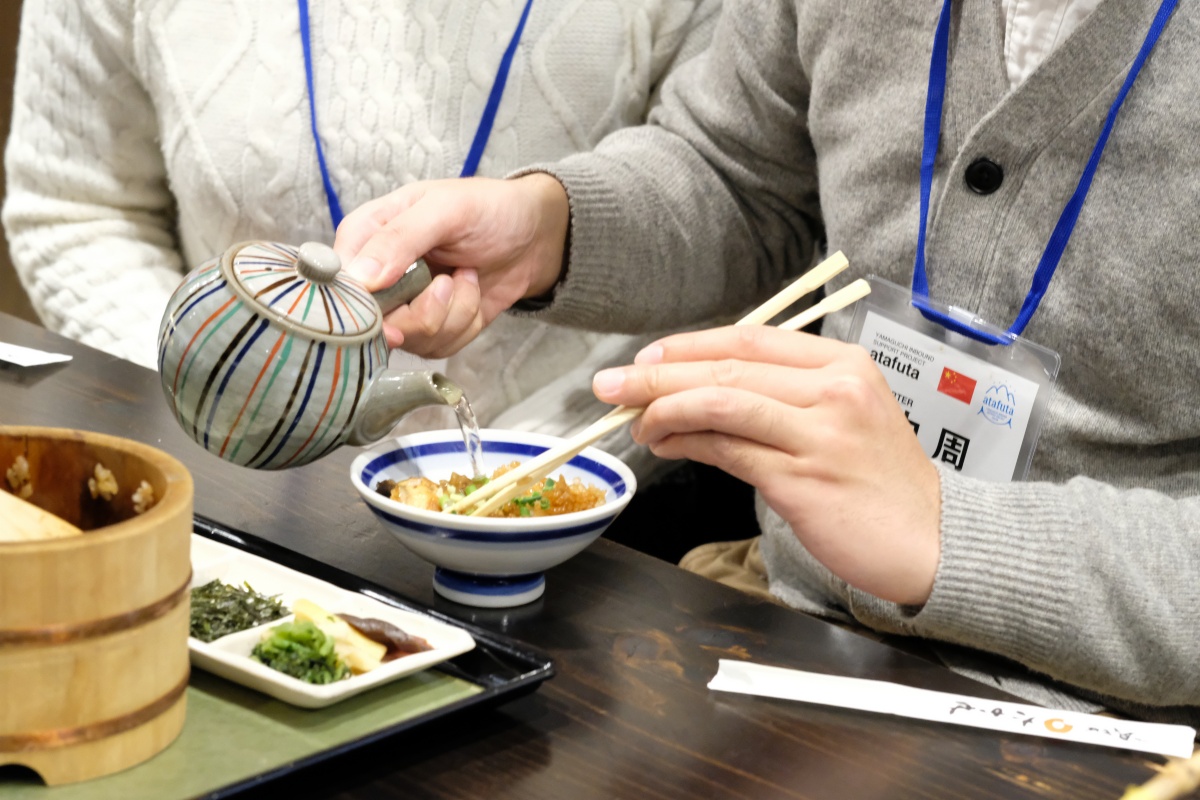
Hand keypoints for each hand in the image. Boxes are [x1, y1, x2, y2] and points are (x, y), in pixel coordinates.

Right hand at [334, 174, 569, 356]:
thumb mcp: (445, 209)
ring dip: (452, 314)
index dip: (362, 300)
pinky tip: (472, 291)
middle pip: (374, 323)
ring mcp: (405, 305)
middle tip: (447, 283)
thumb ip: (400, 238)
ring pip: (411, 339)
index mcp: (367, 235)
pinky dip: (465, 323)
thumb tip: (361, 277)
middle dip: (422, 312)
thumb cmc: (488, 209)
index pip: (340, 280)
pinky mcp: (433, 327)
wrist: (533, 235)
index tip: (395, 301)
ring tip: (467, 276)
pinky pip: (438, 346)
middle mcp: (378, 275)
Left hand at [592, 326, 941, 604]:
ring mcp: (819, 434)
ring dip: (662, 406)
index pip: (752, 336)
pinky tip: (664, 444)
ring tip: (631, 419)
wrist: (930, 540)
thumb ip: (780, 397)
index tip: (649, 358)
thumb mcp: (842, 419)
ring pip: (721, 401)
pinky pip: (727, 448)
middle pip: (728, 365)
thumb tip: (697, 390)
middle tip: (611, 383)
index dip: (690, 344)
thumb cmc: (880, 483)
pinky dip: (686, 442)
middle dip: (658, 373)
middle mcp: (834, 390)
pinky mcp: (802, 480)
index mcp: (844, 364)